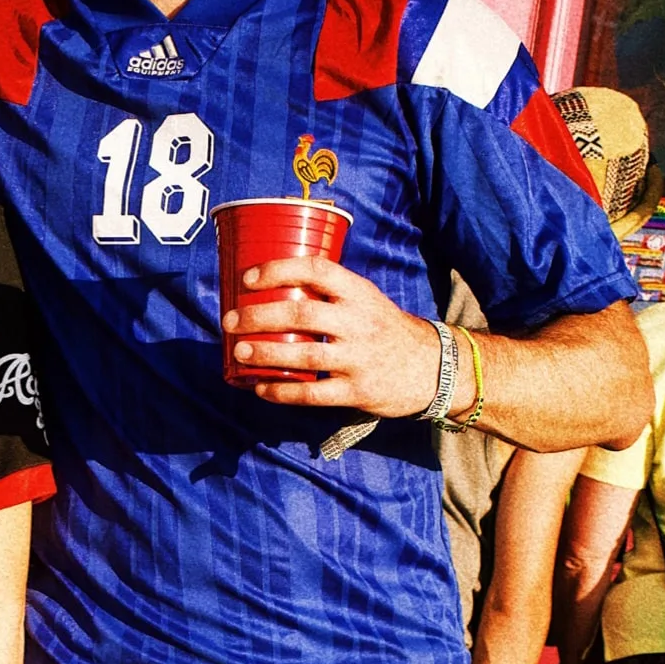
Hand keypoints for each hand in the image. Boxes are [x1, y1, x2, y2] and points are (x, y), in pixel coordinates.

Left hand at [222, 255, 446, 416]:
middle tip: (229, 320)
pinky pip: (314, 393)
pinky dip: (284, 392)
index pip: (317, 271)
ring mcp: (359, 359)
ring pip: (305, 355)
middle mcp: (359, 323)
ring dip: (265, 355)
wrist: (435, 367)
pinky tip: (261, 389)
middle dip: (259, 316)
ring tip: (238, 353)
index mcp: (359, 293)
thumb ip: (330, 292)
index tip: (248, 279)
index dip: (279, 270)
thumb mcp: (367, 299)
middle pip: (302, 313)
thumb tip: (271, 284)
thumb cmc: (386, 328)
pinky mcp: (359, 391)